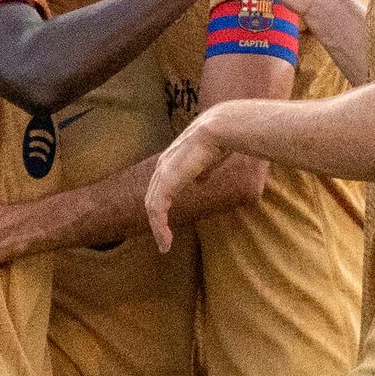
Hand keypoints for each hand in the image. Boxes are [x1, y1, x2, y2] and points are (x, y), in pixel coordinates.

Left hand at [143, 117, 228, 252]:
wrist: (221, 130)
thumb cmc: (222, 139)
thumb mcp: (210, 160)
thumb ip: (202, 171)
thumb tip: (200, 181)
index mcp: (172, 160)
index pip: (161, 186)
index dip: (163, 205)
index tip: (169, 222)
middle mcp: (163, 166)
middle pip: (152, 198)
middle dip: (156, 220)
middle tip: (163, 240)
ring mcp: (163, 173)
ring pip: (152, 207)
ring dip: (158, 229)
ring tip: (165, 246)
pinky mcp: (166, 182)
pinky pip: (157, 210)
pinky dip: (159, 228)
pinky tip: (166, 242)